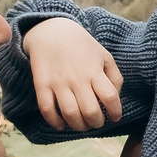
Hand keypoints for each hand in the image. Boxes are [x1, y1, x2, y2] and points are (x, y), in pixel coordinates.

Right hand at [24, 17, 123, 132]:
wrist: (51, 31)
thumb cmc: (82, 46)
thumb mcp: (104, 56)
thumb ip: (115, 77)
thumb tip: (115, 99)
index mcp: (94, 70)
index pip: (110, 97)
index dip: (115, 112)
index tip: (115, 117)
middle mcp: (77, 78)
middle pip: (90, 111)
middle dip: (96, 123)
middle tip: (96, 123)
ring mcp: (58, 82)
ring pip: (70, 114)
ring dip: (78, 126)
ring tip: (82, 125)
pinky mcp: (41, 85)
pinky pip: (47, 109)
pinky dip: (55, 122)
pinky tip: (62, 125)